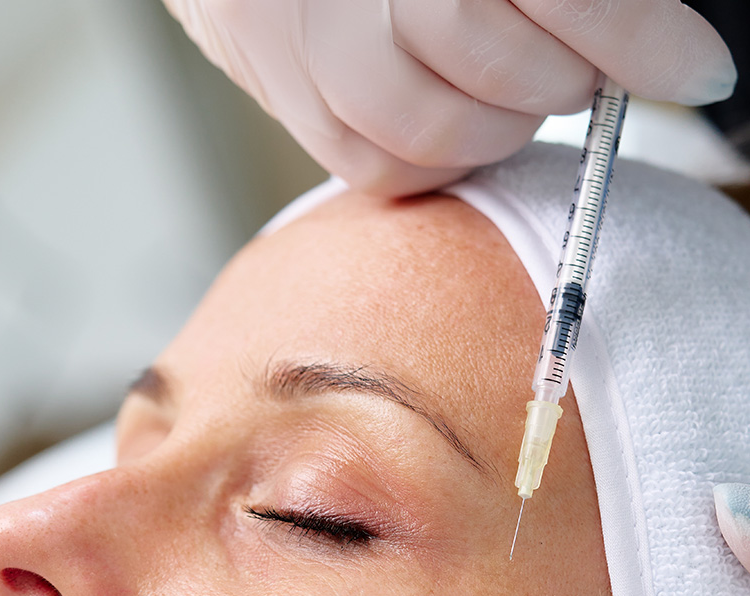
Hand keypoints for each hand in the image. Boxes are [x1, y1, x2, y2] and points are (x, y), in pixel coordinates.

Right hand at [162, 0, 734, 194]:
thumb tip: (657, 39)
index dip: (634, 35)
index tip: (698, 71)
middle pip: (487, 57)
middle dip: (558, 79)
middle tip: (578, 72)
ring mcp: (313, 44)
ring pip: (429, 128)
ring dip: (498, 128)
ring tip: (514, 95)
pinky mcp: (290, 101)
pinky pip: (376, 168)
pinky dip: (438, 162)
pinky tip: (458, 123)